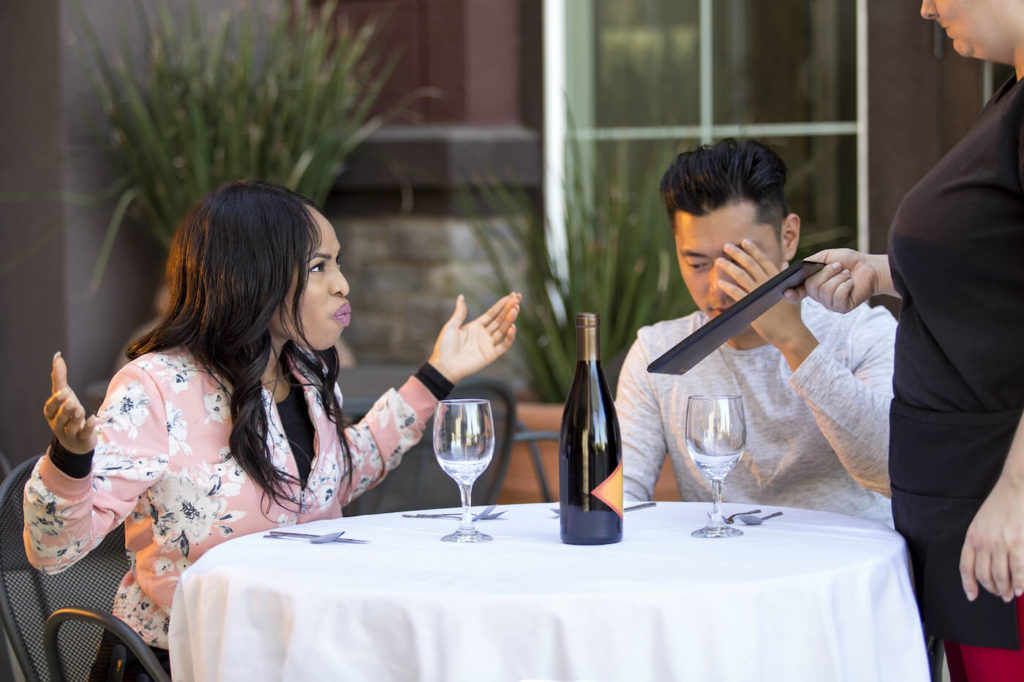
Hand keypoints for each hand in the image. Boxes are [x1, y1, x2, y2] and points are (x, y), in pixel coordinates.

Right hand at [43, 352, 97, 454]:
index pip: (50, 408)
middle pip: (60, 418)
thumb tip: (57, 355)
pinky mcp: (83, 439)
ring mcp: (70, 433)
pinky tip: (93, 418)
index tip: (63, 392)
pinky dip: (89, 427)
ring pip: (71, 427)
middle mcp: (58, 425)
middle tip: (71, 401)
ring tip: (80, 409)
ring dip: (76, 418)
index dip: (56, 401)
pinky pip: (85, 434)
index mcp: (51, 414)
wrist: (76, 440)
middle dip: (65, 410)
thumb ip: (59, 377)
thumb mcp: (64, 395)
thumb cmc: (67, 413)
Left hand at [428, 293, 519, 383]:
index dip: (501, 305)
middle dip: (509, 309)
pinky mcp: (491, 355)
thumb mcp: (451, 326)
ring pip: (503, 330)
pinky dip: (510, 337)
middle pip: (500, 319)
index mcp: (476, 326)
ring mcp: (488, 344)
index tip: (511, 296)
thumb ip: (460, 312)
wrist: (444, 366)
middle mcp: (484, 334)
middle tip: (518, 298)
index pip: (492, 314)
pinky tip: (513, 327)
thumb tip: (461, 297)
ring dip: (510, 319)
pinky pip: (504, 345)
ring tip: (516, 308)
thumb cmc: (445, 347)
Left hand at [715, 241, 816, 367]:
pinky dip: (728, 287)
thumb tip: (784, 263)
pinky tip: (720, 282)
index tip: (744, 241)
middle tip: (727, 246)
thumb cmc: (791, 315)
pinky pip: (737, 293)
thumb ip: (786, 277)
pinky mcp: (752, 306)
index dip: (754, 250)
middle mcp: (768, 284)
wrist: (790, 333)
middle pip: (751, 264)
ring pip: (742, 276)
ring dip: (729, 266)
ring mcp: (760, 294)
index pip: (764, 260)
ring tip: (719, 260)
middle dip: (738, 253)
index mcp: (778, 279)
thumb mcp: (792, 292)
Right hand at [784, 249, 892, 312]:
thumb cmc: (848, 261)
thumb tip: (796, 268)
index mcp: (811, 285)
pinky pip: (837, 296)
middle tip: (839, 266)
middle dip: (826, 273)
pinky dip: (846, 285)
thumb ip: (809, 262)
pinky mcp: (841, 308)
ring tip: (847, 274)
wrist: (869, 267)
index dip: (789, 293)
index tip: (786, 290)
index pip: (795, 293)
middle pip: (811, 287)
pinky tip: (851, 283)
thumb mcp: (825, 257)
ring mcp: (829, 304)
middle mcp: (818, 297)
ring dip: (839, 278)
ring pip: (824, 291)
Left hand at [959, 476, 1023, 602]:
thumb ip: (980, 542)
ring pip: (1001, 577)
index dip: (969, 584)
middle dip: (992, 589)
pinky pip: (1019, 571)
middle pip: (984, 576)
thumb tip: (984, 564)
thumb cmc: (1000, 504)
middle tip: (1000, 595)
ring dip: (1006, 590)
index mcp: (972, 536)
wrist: (1016, 487)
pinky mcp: (1019, 544)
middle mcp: (984, 542)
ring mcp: (1002, 544)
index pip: (965, 567)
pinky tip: (1022, 589)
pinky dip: (1020, 584)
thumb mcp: (981, 522)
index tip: (972, 595)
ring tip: (1011, 594)